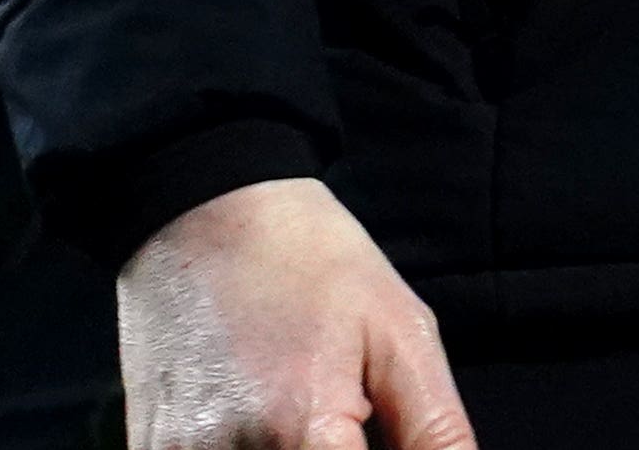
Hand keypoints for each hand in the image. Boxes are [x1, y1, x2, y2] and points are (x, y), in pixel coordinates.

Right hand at [118, 178, 470, 449]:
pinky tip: (266, 418)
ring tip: (304, 412)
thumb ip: (434, 429)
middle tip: (351, 423)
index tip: (376, 438)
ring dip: (294, 449)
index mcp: (302, 429)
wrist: (203, 213)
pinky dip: (250, 449)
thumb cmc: (311, 262)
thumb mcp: (400, 333)